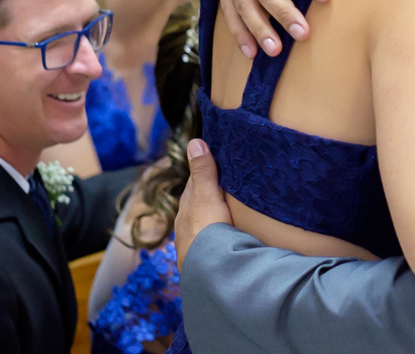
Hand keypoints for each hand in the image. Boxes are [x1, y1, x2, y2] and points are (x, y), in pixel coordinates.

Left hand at [175, 139, 232, 270]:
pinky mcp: (203, 259)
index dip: (205, 172)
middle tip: (227, 186)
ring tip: (228, 212)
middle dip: (209, 195)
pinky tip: (226, 237)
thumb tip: (194, 142)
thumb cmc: (207, 231)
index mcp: (187, 206)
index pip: (194, 183)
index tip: (218, 163)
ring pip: (203, 223)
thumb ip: (203, 172)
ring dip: (213, 217)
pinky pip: (210, 240)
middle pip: (197, 204)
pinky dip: (216, 234)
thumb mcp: (206, 196)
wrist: (208, 272)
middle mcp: (186, 224)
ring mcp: (193, 243)